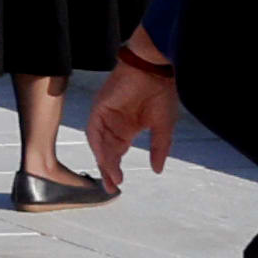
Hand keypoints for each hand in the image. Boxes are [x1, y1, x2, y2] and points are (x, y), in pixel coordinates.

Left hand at [85, 44, 186, 176]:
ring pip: (99, 143)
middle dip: (107, 170)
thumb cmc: (161, 94)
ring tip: (112, 178)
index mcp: (126, 128)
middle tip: (111, 188)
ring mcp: (104, 115)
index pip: (116, 153)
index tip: (118, 186)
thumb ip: (159, 149)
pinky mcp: (99, 107)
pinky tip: (105, 158)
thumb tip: (157, 170)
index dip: (115, 169)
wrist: (154, 70)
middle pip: (105, 151)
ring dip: (104, 161)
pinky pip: (95, 129)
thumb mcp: (162, 127)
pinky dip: (99, 144)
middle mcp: (113, 124)